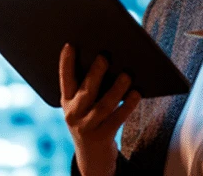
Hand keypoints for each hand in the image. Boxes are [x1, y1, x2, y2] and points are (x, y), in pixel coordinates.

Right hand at [59, 43, 140, 175]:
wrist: (92, 158)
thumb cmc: (91, 120)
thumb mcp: (83, 106)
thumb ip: (89, 87)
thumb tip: (107, 60)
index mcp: (66, 102)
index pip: (65, 79)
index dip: (66, 62)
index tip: (70, 45)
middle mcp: (73, 114)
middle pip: (85, 91)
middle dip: (95, 73)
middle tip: (105, 56)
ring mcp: (86, 127)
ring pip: (104, 105)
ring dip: (117, 89)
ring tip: (127, 75)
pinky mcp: (101, 138)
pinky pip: (117, 119)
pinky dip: (128, 105)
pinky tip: (137, 93)